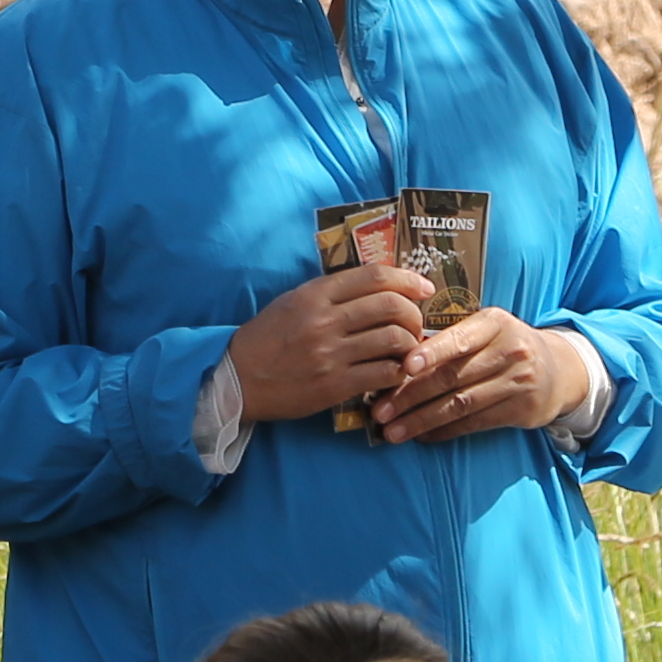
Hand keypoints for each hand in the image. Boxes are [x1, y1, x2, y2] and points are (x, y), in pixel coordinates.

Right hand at [229, 264, 433, 423]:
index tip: (423, 288)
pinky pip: (384, 374)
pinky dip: (398, 372)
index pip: (374, 276)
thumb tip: (378, 287)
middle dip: (414, 313)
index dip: (407, 279)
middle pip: (391, 306)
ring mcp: (331, 354)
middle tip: (415, 323)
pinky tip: (394, 372)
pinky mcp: (335, 385)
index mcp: (315, 295)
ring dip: (410, 344)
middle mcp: (325, 320)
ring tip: (407, 349)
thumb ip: (331, 292)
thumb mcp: (293, 302)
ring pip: (394, 340)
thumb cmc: (267, 338)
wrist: (238, 379)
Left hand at [377, 309, 586, 443]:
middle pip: (453, 376)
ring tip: (392, 431)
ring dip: (421, 420)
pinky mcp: (521, 410)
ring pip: (460, 404)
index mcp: (495, 322)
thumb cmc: (504, 345)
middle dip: (411, 396)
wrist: (557, 370)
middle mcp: (510, 350)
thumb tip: (396, 357)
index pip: (458, 340)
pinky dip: (443, 431)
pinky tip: (420, 436)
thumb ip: (451, 338)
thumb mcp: (486, 329)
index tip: (402, 367)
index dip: (430, 353)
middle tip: (380, 410)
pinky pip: (473, 423)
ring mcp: (518, 382)